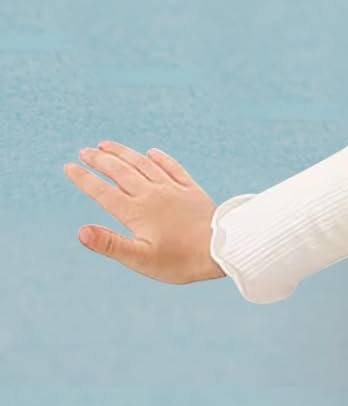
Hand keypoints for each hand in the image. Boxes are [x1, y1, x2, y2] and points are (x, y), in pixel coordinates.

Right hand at [65, 140, 225, 285]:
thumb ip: (109, 244)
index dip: (84, 179)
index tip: (69, 167)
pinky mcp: (191, 190)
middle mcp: (153, 194)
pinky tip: (152, 152)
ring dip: (124, 153)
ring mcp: (173, 189)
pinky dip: (160, 158)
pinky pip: (173, 168)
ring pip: (144, 164)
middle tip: (84, 151)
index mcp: (137, 212)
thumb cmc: (179, 260)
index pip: (103, 192)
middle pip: (121, 171)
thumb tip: (80, 232)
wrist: (221, 250)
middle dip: (100, 160)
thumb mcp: (139, 259)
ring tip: (108, 145)